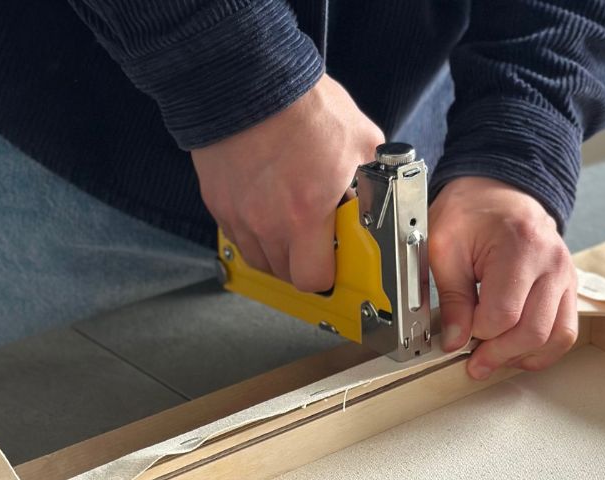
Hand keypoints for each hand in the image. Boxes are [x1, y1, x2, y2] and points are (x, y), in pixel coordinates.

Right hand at [191, 75, 383, 292]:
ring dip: (276, 252)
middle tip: (315, 244)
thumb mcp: (361, 141)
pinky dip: (252, 231)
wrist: (247, 75)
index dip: (327, 276)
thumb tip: (386, 192)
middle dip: (303, 265)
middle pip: (285, 274)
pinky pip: (237, 235)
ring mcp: (238, 214)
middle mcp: (267, 222)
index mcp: (306, 215)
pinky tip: (266, 209)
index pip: (314, 279)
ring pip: (259, 259)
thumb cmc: (302, 105)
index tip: (334, 263)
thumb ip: (374, 178)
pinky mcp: (218, 201)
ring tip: (290, 227)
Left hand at [429, 178, 578, 379]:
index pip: (504, 314)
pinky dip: (542, 350)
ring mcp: (566, 277)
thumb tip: (454, 341)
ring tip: (496, 359)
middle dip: (499, 354)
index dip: (478, 333)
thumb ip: (451, 298)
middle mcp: (553, 263)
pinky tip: (517, 352)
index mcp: (521, 246)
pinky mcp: (568, 288)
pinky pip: (565, 332)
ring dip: (523, 357)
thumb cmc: (471, 212)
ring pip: (556, 338)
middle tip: (475, 361)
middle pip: (533, 331)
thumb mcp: (444, 247)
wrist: (498, 191)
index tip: (461, 335)